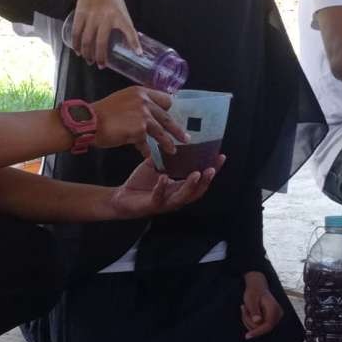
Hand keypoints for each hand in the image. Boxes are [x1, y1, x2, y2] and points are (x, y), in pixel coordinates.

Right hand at [70, 0, 139, 66]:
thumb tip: (130, 46)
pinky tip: (78, 51)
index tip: (138, 53)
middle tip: (101, 66)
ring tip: (89, 61)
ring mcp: (91, 15)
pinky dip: (76, 44)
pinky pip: (77, 32)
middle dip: (100, 57)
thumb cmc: (111, 1)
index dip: (134, 42)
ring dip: (87, 53)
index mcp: (119, 15)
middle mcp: (105, 16)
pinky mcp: (80, 14)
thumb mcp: (121, 10)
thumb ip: (124, 26)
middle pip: (101, 42)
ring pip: (87, 40)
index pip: (129, 30)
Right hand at [91, 86, 188, 153]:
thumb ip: (135, 106)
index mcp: (140, 91)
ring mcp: (143, 114)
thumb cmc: (100, 113)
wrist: (88, 121)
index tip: (172, 117)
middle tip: (185, 137)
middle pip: (166, 116)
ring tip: (173, 150)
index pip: (164, 98)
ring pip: (161, 131)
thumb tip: (146, 120)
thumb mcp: (121, 101)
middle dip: (176, 129)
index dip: (168, 109)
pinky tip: (147, 155)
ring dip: (168, 142)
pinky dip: (146, 150)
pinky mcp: (139, 129)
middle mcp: (144, 100)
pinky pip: (146, 142)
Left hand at [103, 155, 224, 218]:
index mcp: (179, 187)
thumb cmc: (141, 183)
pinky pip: (159, 197)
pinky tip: (164, 178)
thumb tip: (173, 136)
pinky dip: (162, 187)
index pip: (200, 179)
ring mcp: (165, 202)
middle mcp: (175, 196)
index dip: (212, 169)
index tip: (220, 157)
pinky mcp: (151, 205)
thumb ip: (166, 156)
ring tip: (197, 173)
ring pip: (182, 197)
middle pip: (197, 191)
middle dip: (206, 180)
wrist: (121, 198)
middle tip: (212, 168)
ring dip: (190, 186)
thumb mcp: (156, 166)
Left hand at [240, 271, 283, 339]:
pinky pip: (258, 326)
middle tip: (243, 308)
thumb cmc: (254, 292)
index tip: (247, 336)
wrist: (257, 287)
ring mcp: (274, 319)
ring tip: (245, 308)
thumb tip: (257, 322)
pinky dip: (250, 321)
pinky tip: (248, 311)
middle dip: (249, 320)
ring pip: (258, 328)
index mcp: (274, 309)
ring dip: (248, 320)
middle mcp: (277, 315)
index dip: (257, 332)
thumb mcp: (251, 299)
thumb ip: (254, 310)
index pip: (268, 326)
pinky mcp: (270, 321)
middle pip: (261, 327)